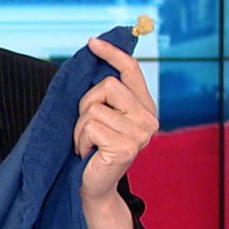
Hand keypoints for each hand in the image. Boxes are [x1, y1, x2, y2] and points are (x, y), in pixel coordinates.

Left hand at [73, 37, 158, 202]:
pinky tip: (87, 153)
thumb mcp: (101, 115)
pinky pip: (90, 126)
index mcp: (145, 108)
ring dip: (80, 127)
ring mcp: (140, 134)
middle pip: (107, 85)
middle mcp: (148, 119)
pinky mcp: (126, 147)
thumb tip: (92, 54)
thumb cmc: (93, 149)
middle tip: (87, 126)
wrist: (93, 186)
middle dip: (86, 103)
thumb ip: (104, 93)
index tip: (92, 42)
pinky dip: (80, 139)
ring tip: (88, 143)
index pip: (131, 70)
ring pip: (94, 107)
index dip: (112, 53)